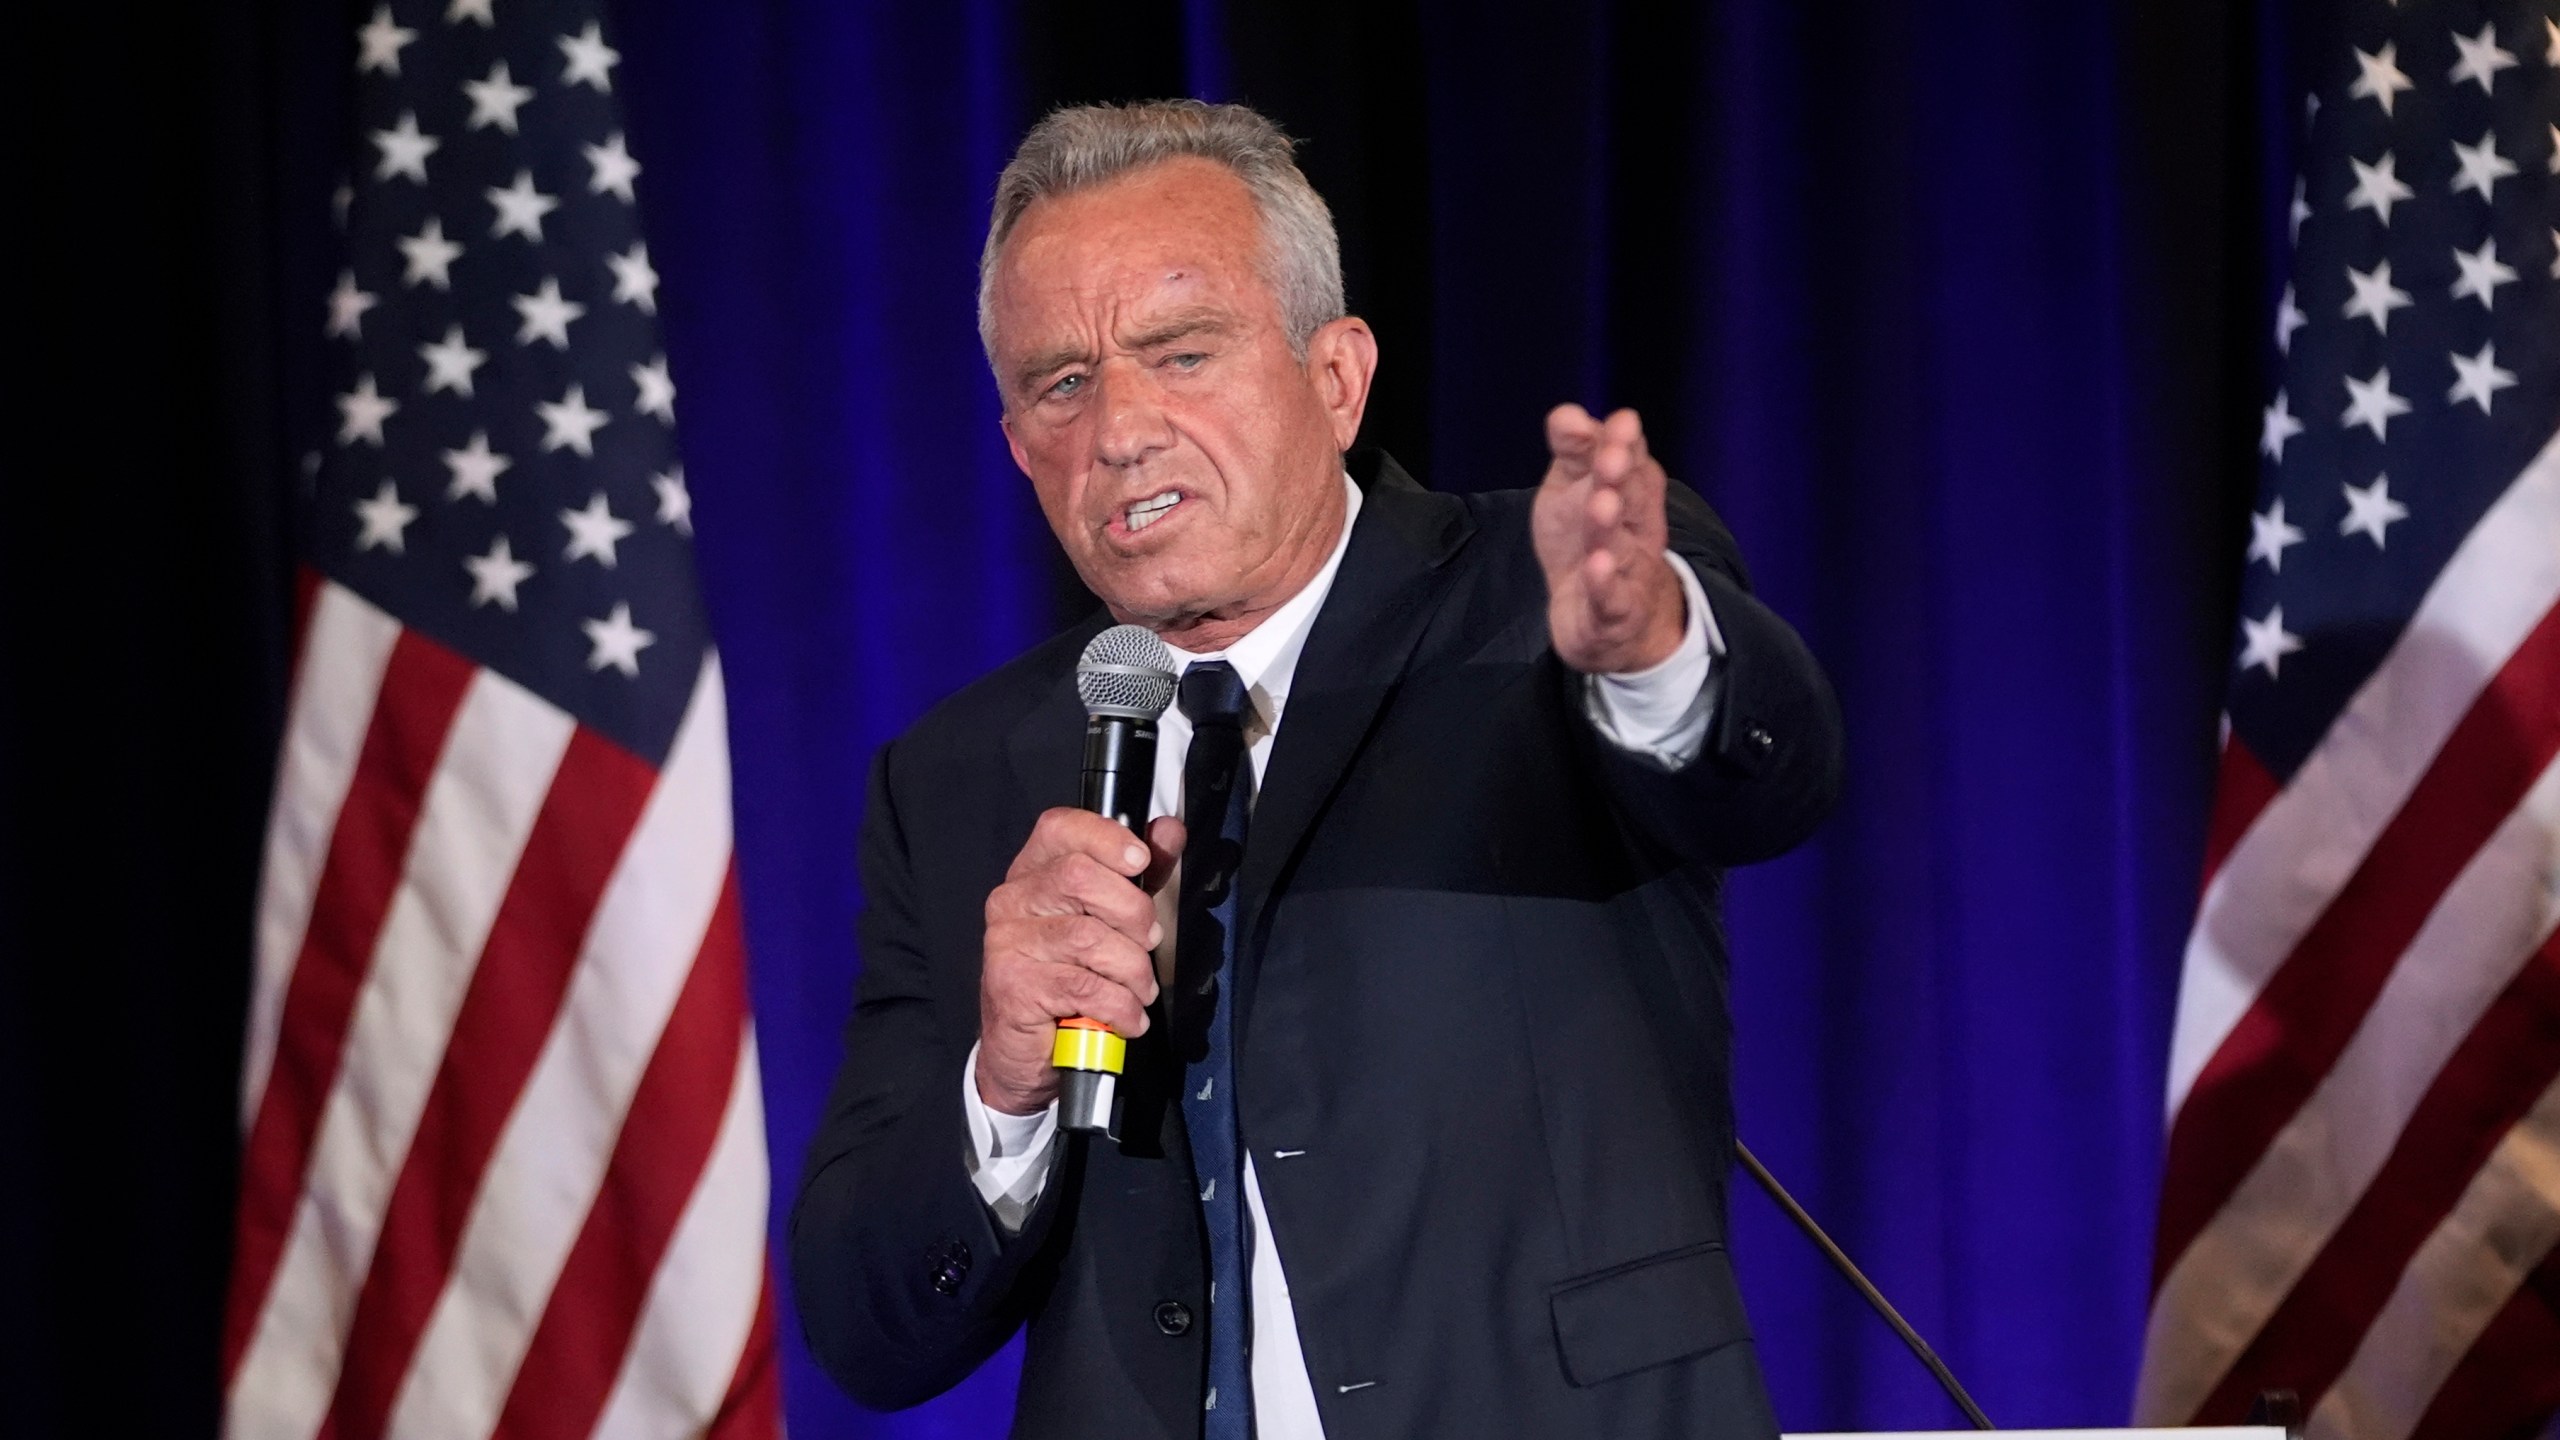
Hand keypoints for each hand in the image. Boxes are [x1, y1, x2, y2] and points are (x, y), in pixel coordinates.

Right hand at [977, 808, 1184, 1115]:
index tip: (1141, 861)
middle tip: (1149, 943)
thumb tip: (1169, 831)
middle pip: (1080, 877)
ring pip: (1089, 936)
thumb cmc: (1071, 978)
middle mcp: (1012, 900)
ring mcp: (1007, 943)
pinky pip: (1085, 987)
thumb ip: (1138, 875)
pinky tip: (1127, 1017)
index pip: (1059, 828)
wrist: (1028, 1051)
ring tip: (1140, 990)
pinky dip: (1120, 1006)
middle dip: (1134, 913)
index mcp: (1033, 873)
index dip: (1106, 837)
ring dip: (1133, 970)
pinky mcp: (1012, 985)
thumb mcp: (1108, 920)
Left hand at [1533, 404, 1686, 674]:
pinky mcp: (1613, 612)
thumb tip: (1567, 413)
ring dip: (1609, 525)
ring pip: (1620, 546)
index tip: (1620, 423)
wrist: (1603, 621)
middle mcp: (1636, 528)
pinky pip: (1611, 597)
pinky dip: (1605, 583)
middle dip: (1621, 476)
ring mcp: (1628, 571)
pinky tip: (1596, 566)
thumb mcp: (1572, 489)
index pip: (1632, 462)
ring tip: (1600, 504)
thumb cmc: (1586, 541)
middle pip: (1632, 499)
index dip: (1624, 443)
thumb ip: (1574, 451)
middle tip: (1610, 456)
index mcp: (1630, 492)